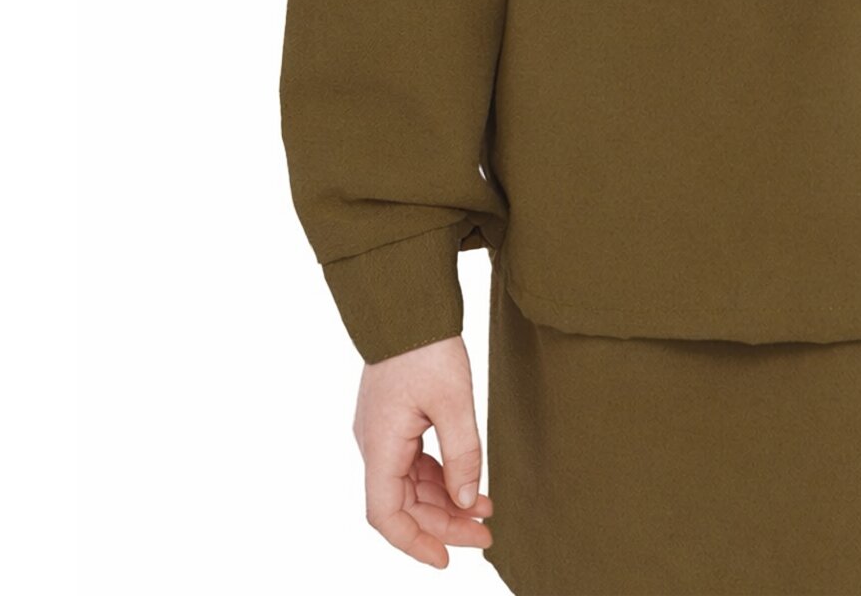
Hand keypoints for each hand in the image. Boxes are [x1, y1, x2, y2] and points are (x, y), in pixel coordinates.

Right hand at [353, 333, 493, 566]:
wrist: (408, 303)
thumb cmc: (426, 346)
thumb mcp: (454, 401)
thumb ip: (462, 454)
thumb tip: (467, 501)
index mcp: (380, 445)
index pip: (386, 515)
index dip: (413, 543)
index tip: (446, 559)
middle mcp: (374, 444)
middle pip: (403, 504)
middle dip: (443, 523)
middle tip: (485, 533)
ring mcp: (383, 433)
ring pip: (410, 485)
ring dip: (445, 501)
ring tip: (486, 509)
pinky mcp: (395, 420)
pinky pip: (414, 463)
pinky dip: (441, 477)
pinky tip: (470, 483)